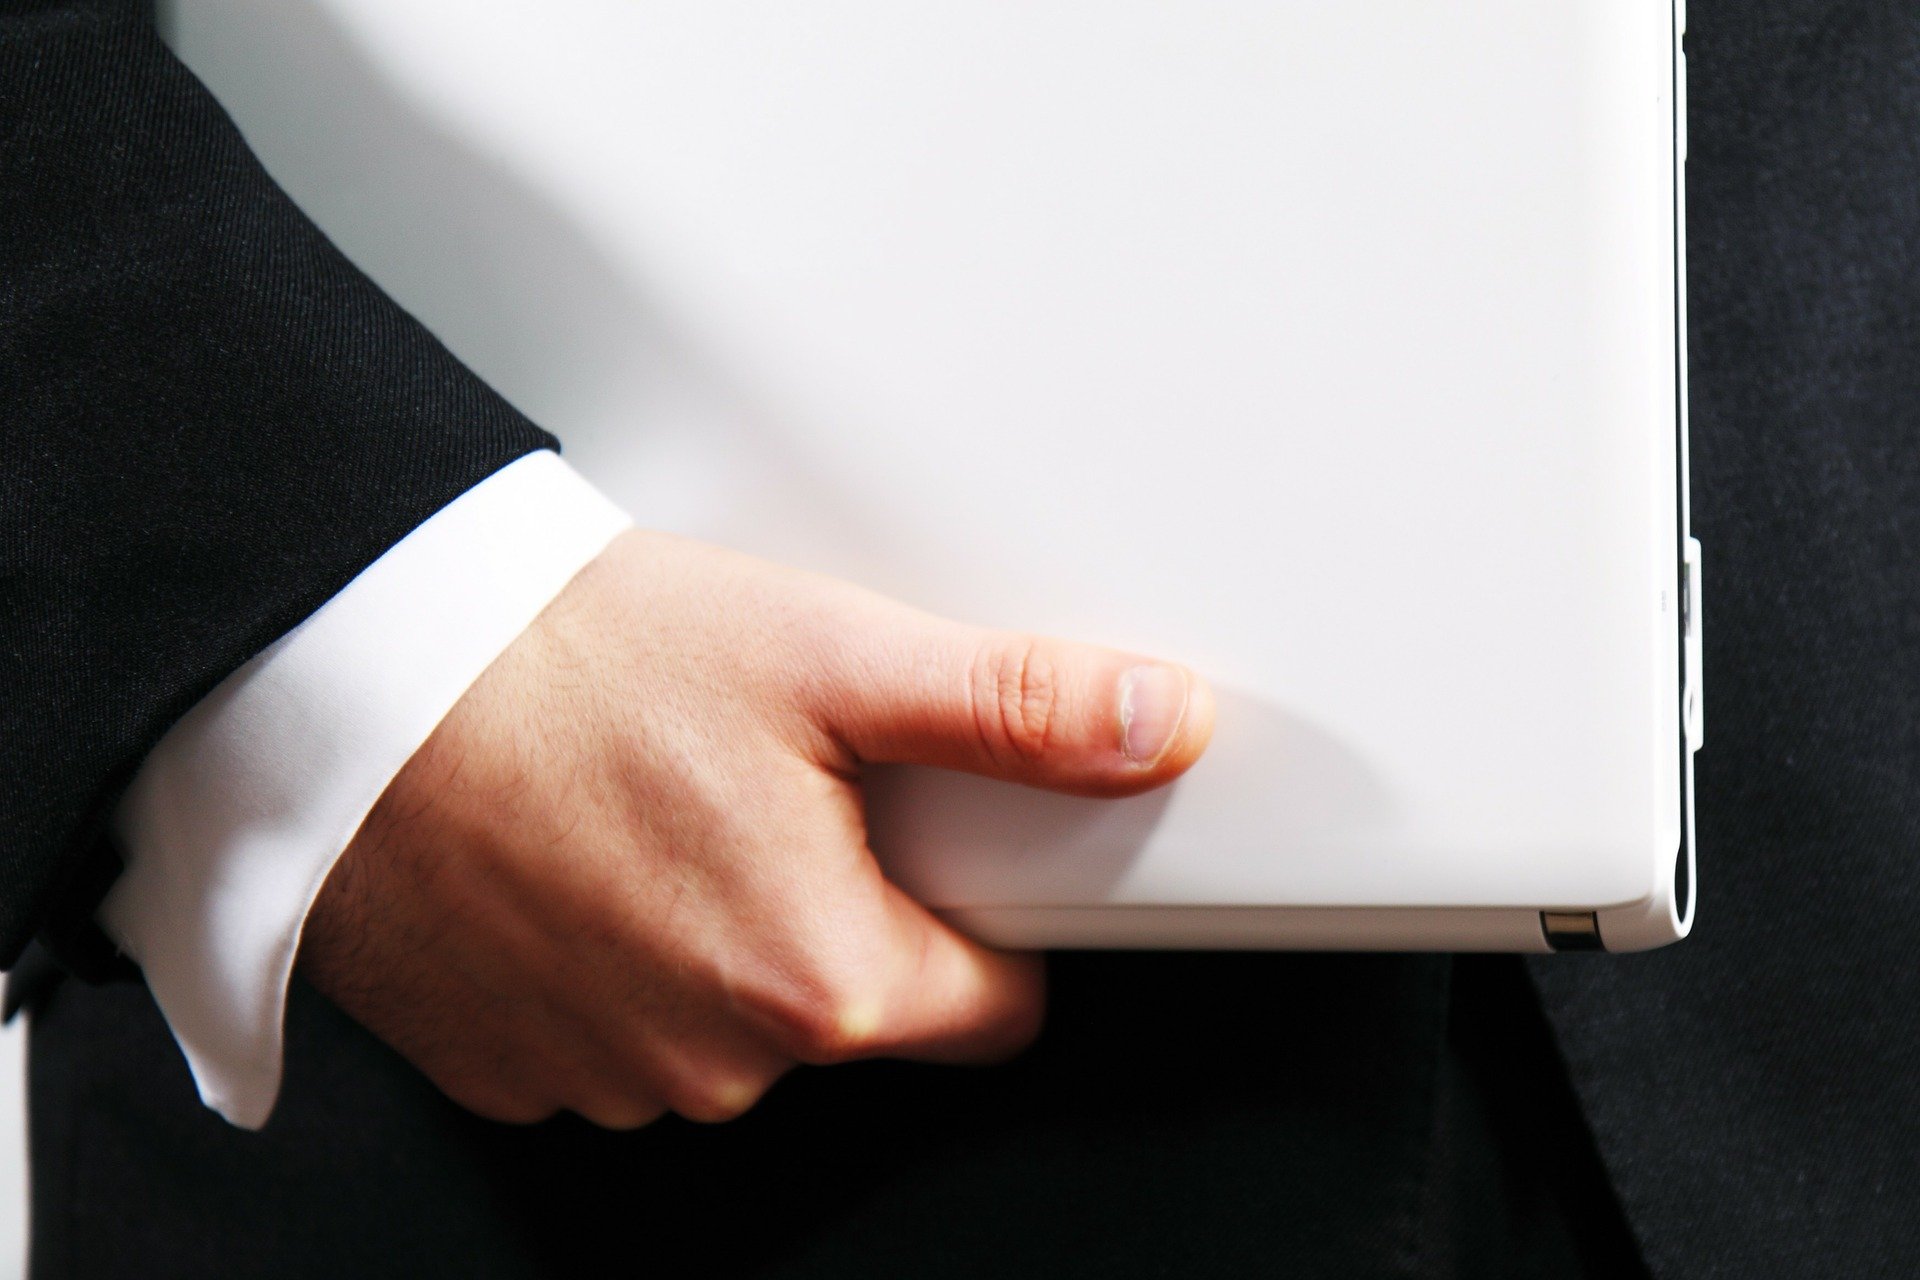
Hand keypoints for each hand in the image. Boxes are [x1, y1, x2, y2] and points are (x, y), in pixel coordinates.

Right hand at [299, 529, 1212, 1127]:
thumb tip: (1155, 721)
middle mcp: (716, 1061)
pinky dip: (626, 958)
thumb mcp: (826, 655)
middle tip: (781, 786)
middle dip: (848, 912)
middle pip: (860, 1011)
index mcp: (821, 978)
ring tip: (670, 805)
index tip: (942, 844)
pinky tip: (593, 854)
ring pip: (739, 1025)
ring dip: (727, 932)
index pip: (996, 1008)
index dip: (987, 918)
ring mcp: (606, 1074)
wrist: (358, 677)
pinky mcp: (513, 1062)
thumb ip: (1011, 705)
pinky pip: (625, 1030)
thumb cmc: (571, 665)